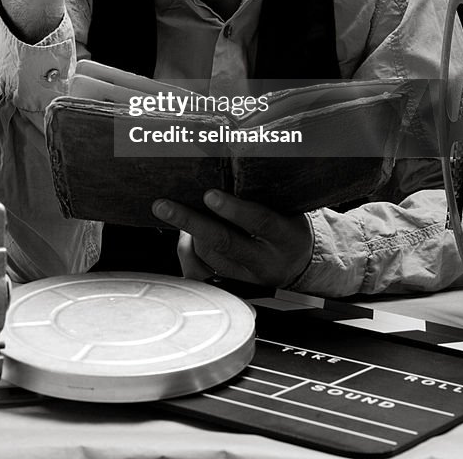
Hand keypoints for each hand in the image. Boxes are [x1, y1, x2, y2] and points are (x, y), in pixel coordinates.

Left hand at [152, 190, 313, 287]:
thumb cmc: (287, 227)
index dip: (234, 209)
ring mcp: (248, 279)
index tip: (210, 194)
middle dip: (192, 221)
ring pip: (209, 256)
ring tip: (176, 210)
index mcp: (285, 237)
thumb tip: (226, 173)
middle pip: (225, 243)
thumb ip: (262, 196)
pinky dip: (187, 251)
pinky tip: (185, 235)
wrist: (297, 266)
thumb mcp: (287, 210)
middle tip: (165, 206)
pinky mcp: (233, 289)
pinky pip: (200, 274)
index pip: (260, 221)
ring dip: (190, 232)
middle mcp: (266, 262)